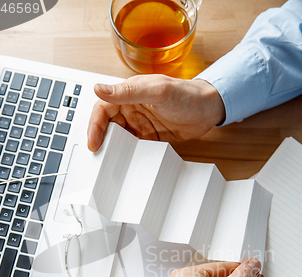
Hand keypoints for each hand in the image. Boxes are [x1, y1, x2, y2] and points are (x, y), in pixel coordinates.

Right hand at [87, 74, 224, 151]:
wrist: (208, 110)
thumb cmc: (187, 95)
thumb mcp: (157, 91)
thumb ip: (128, 91)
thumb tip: (99, 89)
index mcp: (129, 92)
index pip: (103, 108)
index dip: (94, 125)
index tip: (93, 142)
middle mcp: (131, 107)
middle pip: (107, 124)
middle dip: (100, 139)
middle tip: (98, 155)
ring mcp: (139, 123)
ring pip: (117, 137)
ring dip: (112, 148)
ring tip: (108, 161)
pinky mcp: (148, 136)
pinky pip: (131, 146)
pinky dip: (126, 154)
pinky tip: (126, 162)